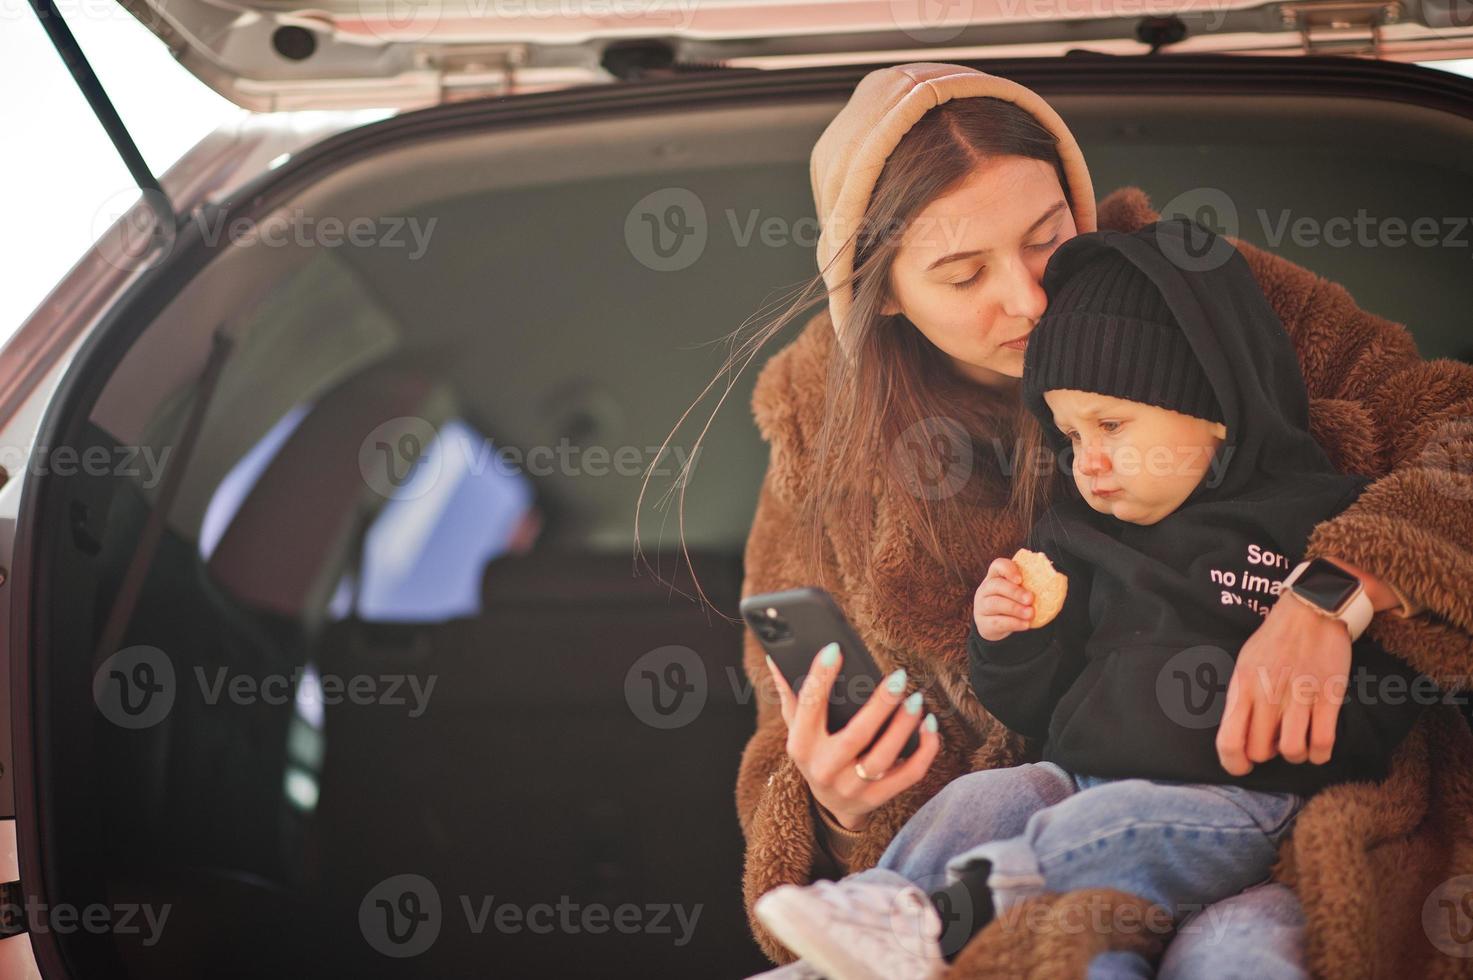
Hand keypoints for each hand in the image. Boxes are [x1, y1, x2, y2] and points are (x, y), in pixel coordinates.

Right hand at [765, 644, 940, 831]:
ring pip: (883, 757)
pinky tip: (928, 725)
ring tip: (916, 699)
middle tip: (898, 678)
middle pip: (855, 736)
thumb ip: (791, 695)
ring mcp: (852, 788)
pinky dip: (924, 750)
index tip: (835, 649)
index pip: (809, 707)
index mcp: (801, 746)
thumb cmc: (816, 753)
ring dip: (903, 727)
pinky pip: (908, 774)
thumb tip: (776, 658)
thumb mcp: (798, 727)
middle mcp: (824, 769)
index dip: (820, 677)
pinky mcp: (878, 798)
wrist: (831, 805)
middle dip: (879, 706)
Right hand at [974, 557, 1034, 640]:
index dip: (1008, 569)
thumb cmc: (1012, 604)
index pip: (998, 566)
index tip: (1021, 579)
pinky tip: (1025, 624)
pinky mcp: (984, 623)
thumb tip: (1055, 582)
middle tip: (1030, 599)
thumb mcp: (1018, 592)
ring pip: (995, 603)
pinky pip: (997, 622)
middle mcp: (985, 589)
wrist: (996, 626)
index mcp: (995, 577)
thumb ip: (1030, 586)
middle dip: (1014, 592)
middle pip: (996, 585)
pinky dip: (1013, 623)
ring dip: (1015, 608)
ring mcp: (982, 606)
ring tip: (1030, 613)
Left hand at [1216, 594, 1351, 774]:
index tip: (1244, 766)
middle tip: (1275, 742)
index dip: (1234, 763)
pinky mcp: (1329, 696)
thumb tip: (1240, 735)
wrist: (1311, 610)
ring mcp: (1299, 696)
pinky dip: (1320, 754)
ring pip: (1292, 752)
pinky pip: (1323, 742)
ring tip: (1298, 743)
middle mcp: (1268, 695)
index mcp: (1243, 687)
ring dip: (1296, 755)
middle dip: (1268, 755)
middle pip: (1261, 752)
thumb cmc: (1275, 640)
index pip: (1229, 741)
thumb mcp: (1245, 665)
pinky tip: (1318, 747)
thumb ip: (1242, 698)